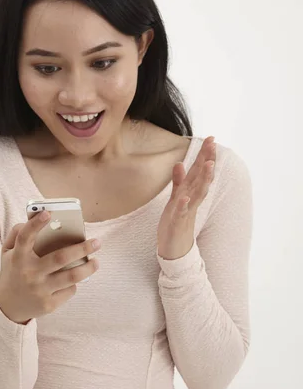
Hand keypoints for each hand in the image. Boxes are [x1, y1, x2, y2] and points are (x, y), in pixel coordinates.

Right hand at [0, 211, 100, 323]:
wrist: (8, 307)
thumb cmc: (13, 271)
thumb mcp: (7, 252)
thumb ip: (17, 233)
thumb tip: (37, 217)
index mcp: (18, 258)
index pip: (25, 238)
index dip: (35, 224)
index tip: (48, 212)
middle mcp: (29, 273)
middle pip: (60, 258)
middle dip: (82, 248)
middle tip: (97, 242)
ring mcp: (39, 290)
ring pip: (71, 277)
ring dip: (88, 268)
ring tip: (96, 261)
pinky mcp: (48, 304)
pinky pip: (69, 290)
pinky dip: (75, 283)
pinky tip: (76, 278)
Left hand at [157, 135, 216, 259]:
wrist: (175, 250)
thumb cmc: (175, 222)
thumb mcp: (175, 199)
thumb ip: (178, 182)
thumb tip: (179, 163)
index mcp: (190, 192)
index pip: (199, 171)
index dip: (205, 155)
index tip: (211, 138)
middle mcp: (191, 200)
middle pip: (202, 178)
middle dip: (208, 161)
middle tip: (213, 144)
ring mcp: (186, 211)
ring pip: (197, 193)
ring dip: (203, 180)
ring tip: (209, 165)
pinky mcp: (178, 223)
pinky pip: (181, 213)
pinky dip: (183, 206)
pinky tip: (184, 198)